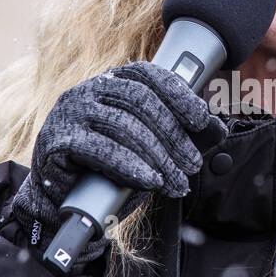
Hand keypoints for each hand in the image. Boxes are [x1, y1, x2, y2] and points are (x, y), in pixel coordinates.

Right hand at [10, 61, 226, 265]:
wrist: (61, 201)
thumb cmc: (107, 170)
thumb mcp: (147, 149)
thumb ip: (178, 136)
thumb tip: (218, 129)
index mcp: (110, 82)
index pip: (149, 76)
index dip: (179, 94)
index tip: (201, 119)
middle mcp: (87, 89)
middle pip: (140, 102)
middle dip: (172, 135)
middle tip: (192, 164)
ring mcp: (70, 112)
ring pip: (124, 126)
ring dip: (158, 157)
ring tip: (177, 183)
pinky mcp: (57, 140)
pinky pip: (101, 150)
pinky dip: (131, 167)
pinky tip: (150, 181)